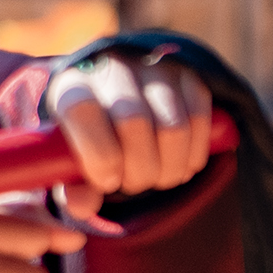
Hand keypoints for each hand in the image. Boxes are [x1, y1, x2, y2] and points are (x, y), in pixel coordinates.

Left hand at [47, 52, 214, 220]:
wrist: (122, 108)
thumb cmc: (91, 144)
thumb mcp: (72, 165)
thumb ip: (72, 188)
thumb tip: (82, 204)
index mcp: (71, 87)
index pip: (82, 111)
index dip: (99, 155)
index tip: (107, 182)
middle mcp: (113, 67)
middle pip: (134, 122)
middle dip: (138, 170)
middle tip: (133, 183)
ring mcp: (154, 69)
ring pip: (173, 128)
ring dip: (168, 169)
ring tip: (155, 177)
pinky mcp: (190, 77)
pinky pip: (200, 122)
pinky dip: (192, 157)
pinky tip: (177, 164)